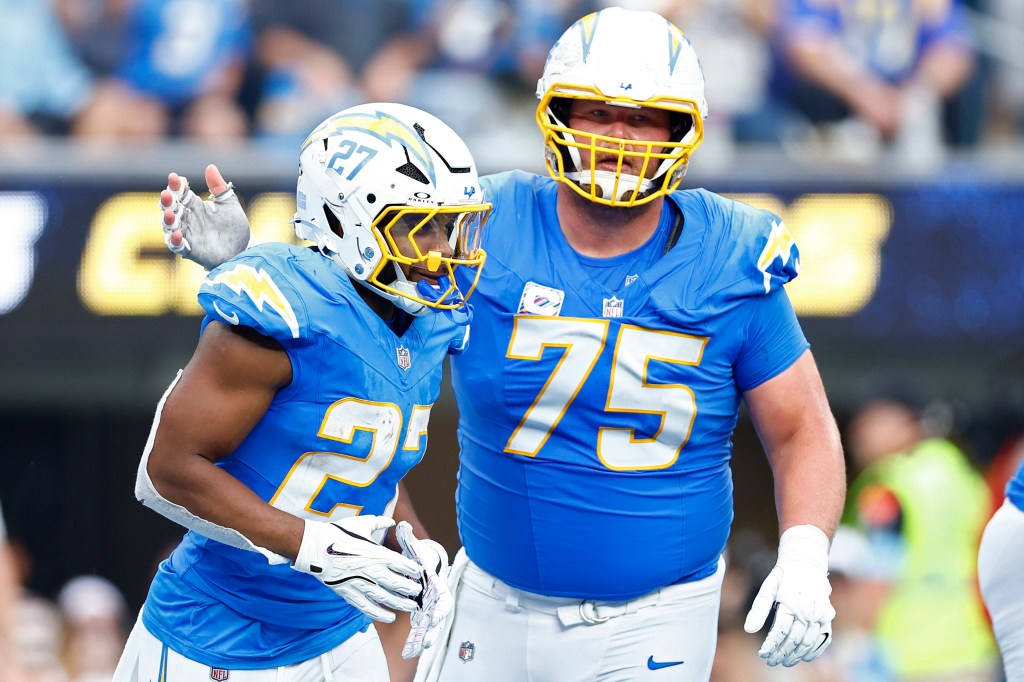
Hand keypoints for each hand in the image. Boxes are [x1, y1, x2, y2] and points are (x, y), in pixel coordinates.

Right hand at [160, 164, 250, 269]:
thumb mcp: (229, 204)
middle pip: (171, 208)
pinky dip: (175, 241)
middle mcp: (188, 219)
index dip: (176, 185)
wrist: (243, 249)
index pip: (180, 193)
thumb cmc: (234, 226)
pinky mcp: (192, 250)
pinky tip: (177, 234)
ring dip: (168, 220)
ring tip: (171, 214)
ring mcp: (188, 235)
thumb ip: (219, 187)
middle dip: (167, 202)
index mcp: (195, 206)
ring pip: (170, 227)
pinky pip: (178, 246)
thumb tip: (210, 167)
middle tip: (167, 194)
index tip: (174, 177)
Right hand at [291, 516, 423, 622]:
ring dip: (400, 603)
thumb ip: (379, 522)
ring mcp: (361, 584)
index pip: (402, 564)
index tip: (420, 574)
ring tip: (411, 607)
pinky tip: (389, 618)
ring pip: (385, 598)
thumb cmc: (339, 532)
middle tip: (418, 593)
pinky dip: (379, 614)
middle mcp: (372, 570)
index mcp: (377, 553)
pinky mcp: (349, 593)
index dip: (413, 570)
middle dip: (410, 589)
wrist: (315, 547)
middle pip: (397, 584)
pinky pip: (367, 607)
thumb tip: (391, 521)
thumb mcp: (362, 523)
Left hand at [395, 521, 452, 658]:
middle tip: (427, 640)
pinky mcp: (421, 615)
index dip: (441, 608)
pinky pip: (421, 630)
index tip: (436, 616)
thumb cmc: (418, 559)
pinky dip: (417, 639)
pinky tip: (411, 649)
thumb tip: (403, 525)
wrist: (419, 567)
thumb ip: (409, 539)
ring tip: (419, 647)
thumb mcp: (413, 548)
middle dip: (434, 629)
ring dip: (426, 637)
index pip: (444, 599)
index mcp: (436, 585)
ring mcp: (429, 609)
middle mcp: (435, 600)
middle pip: (439, 618)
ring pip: (431, 627)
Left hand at [743, 525, 834, 666]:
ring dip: (796, 655)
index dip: (771, 645)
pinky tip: (803, 658)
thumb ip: (758, 609)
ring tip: (784, 662)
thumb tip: (748, 630)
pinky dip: (814, 651)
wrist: (806, 564)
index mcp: (791, 603)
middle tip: (771, 661)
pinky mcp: (828, 618)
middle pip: (794, 639)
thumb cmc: (784, 578)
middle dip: (781, 653)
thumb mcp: (768, 588)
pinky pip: (823, 640)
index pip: (780, 631)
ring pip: (808, 642)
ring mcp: (820, 615)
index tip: (762, 654)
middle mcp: (808, 610)